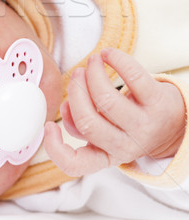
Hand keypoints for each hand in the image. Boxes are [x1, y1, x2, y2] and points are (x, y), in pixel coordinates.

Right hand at [44, 48, 185, 176]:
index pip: (76, 164)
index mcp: (106, 155)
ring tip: (92, 62)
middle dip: (76, 92)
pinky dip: (117, 60)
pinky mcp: (157, 102)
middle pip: (88, 121)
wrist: (171, 123)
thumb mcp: (105, 133)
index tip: (48, 125)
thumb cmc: (130, 125)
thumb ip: (80, 125)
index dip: (55, 147)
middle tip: (76, 75)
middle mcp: (125, 146)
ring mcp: (143, 125)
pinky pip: (134, 76)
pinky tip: (107, 55)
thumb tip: (66, 107)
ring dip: (93, 74)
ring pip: (107, 99)